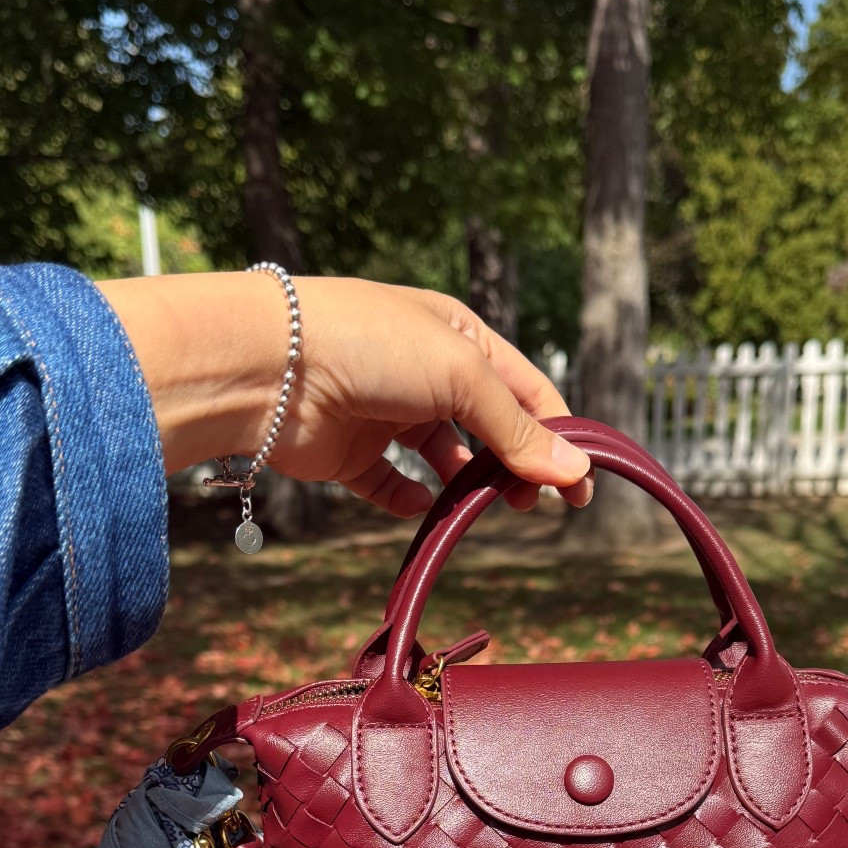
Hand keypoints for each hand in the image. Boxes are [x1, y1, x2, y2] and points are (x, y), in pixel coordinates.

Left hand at [97, 272, 592, 514]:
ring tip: (485, 511)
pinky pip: (392, 487)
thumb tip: (575, 473)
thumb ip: (516, 429)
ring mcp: (387, 414)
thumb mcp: (461, 376)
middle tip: (531, 506)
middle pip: (490, 428)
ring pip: (445, 460)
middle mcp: (425, 372)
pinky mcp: (351, 454)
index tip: (579, 488)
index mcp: (459, 336)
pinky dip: (411, 501)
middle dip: (516, 466)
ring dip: (469, 487)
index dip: (556, 435)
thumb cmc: (370, 345)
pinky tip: (423, 510)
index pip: (526, 389)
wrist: (267, 366)